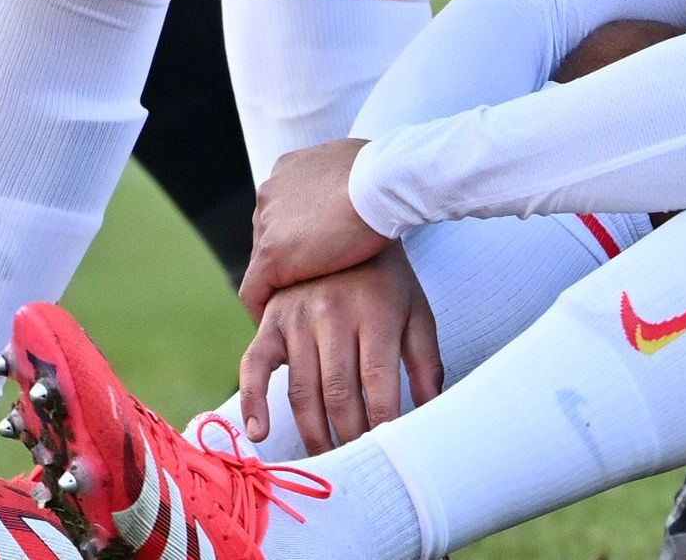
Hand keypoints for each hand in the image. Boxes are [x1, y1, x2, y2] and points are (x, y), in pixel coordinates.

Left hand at [237, 137, 391, 309]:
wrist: (384, 183)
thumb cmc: (387, 175)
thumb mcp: (364, 167)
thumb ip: (350, 180)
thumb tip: (365, 188)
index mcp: (290, 169)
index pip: (286, 210)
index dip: (301, 235)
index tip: (318, 255)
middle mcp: (271, 193)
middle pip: (271, 235)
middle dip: (290, 259)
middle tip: (313, 287)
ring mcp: (268, 224)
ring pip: (263, 264)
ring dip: (281, 286)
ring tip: (301, 315)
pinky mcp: (272, 255)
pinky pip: (255, 292)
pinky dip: (265, 311)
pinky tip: (287, 333)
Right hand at [237, 242, 442, 454]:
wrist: (345, 222)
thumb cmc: (387, 280)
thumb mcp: (416, 311)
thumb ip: (426, 361)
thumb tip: (433, 410)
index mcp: (374, 313)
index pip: (377, 384)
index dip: (381, 424)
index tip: (386, 452)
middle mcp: (332, 315)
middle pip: (338, 394)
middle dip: (348, 438)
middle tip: (356, 463)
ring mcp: (297, 317)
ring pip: (301, 391)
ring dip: (312, 433)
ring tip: (326, 459)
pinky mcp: (270, 320)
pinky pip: (253, 365)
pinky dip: (252, 402)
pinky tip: (260, 433)